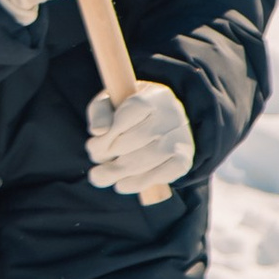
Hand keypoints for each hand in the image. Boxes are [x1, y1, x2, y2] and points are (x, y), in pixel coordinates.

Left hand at [87, 81, 193, 199]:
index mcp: (154, 94)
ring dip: (123, 170)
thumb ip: (99, 113)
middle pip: (143, 135)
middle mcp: (174, 113)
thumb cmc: (124, 113)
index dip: (112, 130)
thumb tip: (98, 130)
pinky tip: (123, 184)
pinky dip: (142, 181)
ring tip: (100, 176)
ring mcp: (183, 136)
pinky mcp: (185, 159)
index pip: (136, 108)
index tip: (93, 144)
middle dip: (112, 152)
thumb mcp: (108, 104)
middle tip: (94, 160)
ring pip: (154, 155)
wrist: (155, 127)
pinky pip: (169, 172)